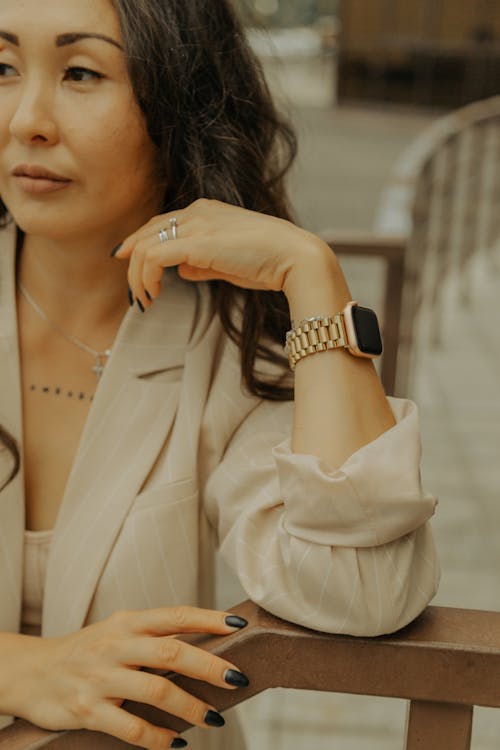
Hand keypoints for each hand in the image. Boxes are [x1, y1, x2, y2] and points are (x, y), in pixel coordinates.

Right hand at [19, 606, 248, 749]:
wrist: (30, 671)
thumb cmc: (86, 651)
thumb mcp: (116, 632)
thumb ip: (153, 637)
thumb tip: (205, 648)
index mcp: (127, 622)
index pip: (175, 616)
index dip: (209, 618)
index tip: (238, 626)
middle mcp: (116, 645)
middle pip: (172, 652)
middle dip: (210, 667)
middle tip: (237, 680)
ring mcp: (101, 678)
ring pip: (156, 691)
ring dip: (191, 707)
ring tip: (214, 718)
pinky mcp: (87, 709)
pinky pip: (131, 728)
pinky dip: (158, 738)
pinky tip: (175, 742)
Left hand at [113, 198, 327, 308]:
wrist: (294, 257)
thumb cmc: (268, 262)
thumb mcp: (228, 261)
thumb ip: (202, 263)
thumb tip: (183, 271)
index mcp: (205, 210)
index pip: (160, 223)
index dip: (139, 243)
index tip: (129, 267)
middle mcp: (197, 211)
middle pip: (147, 232)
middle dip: (133, 264)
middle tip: (136, 294)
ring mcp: (197, 224)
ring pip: (145, 246)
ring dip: (138, 277)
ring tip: (145, 301)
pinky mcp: (198, 243)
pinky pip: (155, 257)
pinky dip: (146, 277)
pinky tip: (153, 294)